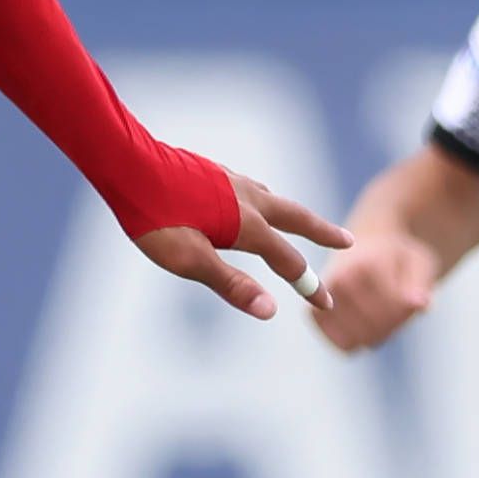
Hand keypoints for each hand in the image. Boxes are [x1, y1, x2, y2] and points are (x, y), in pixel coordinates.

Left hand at [132, 170, 353, 319]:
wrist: (130, 166)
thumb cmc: (156, 219)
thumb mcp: (190, 261)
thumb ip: (232, 285)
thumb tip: (271, 311)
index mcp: (247, 225)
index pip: (288, 261)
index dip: (309, 285)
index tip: (327, 304)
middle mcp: (248, 199)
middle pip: (297, 218)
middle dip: (323, 232)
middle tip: (348, 240)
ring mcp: (233, 182)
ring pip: (275, 199)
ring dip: (295, 214)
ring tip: (303, 222)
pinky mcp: (216, 173)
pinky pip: (252, 188)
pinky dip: (266, 199)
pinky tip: (251, 200)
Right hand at [302, 232, 443, 354]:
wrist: (368, 246)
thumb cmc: (397, 257)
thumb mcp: (419, 262)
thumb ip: (422, 283)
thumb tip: (422, 305)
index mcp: (363, 264)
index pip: (392, 308)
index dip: (409, 309)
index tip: (417, 301)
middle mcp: (338, 280)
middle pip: (375, 327)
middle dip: (394, 324)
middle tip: (401, 311)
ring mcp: (322, 298)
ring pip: (360, 341)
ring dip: (377, 335)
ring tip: (384, 315)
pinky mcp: (313, 314)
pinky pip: (345, 345)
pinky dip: (359, 341)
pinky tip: (366, 324)